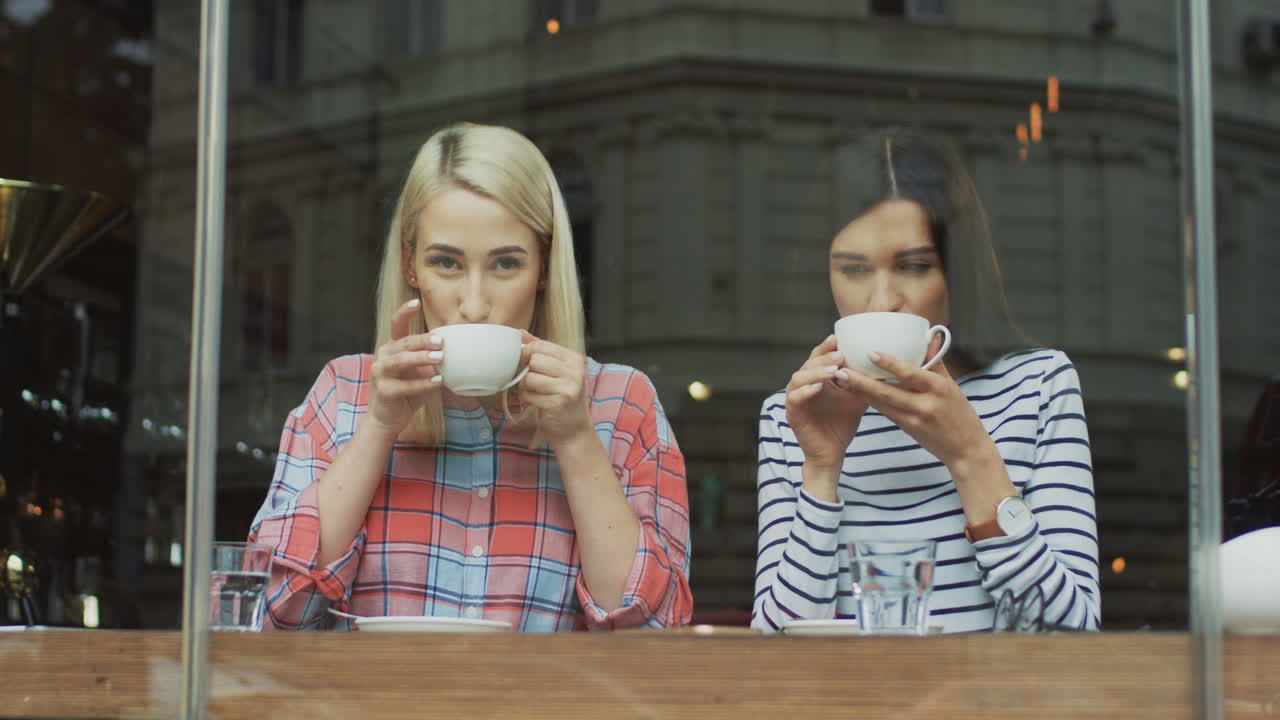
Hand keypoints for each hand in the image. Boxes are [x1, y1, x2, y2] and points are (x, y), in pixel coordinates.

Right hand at [365, 299, 443, 435]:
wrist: (388, 419)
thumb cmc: (407, 393)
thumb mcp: (421, 373)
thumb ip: (432, 362)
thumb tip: (460, 352)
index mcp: (392, 347)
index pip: (397, 325)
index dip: (405, 312)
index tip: (416, 302)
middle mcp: (384, 356)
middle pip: (404, 342)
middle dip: (423, 340)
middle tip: (442, 341)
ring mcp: (380, 373)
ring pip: (401, 361)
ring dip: (421, 358)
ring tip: (440, 357)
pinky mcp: (383, 390)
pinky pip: (405, 385)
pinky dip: (423, 383)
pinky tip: (438, 382)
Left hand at [518, 332, 592, 447]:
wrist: (574, 429)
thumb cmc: (563, 397)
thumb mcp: (558, 371)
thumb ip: (541, 351)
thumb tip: (520, 333)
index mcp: (574, 359)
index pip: (541, 345)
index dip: (528, 353)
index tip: (526, 363)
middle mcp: (574, 372)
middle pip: (535, 359)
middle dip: (526, 370)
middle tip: (530, 380)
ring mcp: (568, 388)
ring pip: (530, 377)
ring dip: (525, 386)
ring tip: (533, 392)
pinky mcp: (557, 403)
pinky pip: (529, 394)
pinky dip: (526, 398)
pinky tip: (535, 402)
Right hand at [784, 335, 870, 485]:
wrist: (833, 452)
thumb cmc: (842, 424)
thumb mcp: (857, 399)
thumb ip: (863, 382)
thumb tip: (882, 365)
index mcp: (817, 379)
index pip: (818, 357)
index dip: (826, 347)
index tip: (839, 338)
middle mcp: (804, 385)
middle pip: (808, 363)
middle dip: (823, 357)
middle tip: (840, 354)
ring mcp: (796, 398)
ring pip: (799, 377)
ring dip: (815, 372)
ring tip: (834, 370)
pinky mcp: (793, 413)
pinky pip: (794, 397)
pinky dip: (805, 391)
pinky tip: (819, 388)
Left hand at [840, 333, 990, 469]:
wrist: (965, 449)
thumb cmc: (959, 413)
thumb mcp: (951, 385)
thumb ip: (936, 362)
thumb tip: (929, 336)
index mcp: (938, 388)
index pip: (910, 373)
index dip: (889, 364)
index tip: (869, 353)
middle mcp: (925, 404)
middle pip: (888, 391)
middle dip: (862, 381)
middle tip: (840, 369)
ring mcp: (914, 419)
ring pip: (881, 403)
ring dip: (859, 391)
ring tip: (840, 378)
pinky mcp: (906, 429)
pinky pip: (884, 412)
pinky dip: (869, 401)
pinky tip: (854, 391)